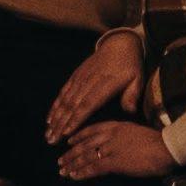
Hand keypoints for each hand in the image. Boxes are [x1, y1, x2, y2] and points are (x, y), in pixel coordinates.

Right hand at [42, 26, 142, 142]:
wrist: (119, 44)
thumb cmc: (130, 65)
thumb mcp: (137, 78)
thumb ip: (133, 95)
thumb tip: (129, 112)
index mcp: (105, 84)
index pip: (88, 104)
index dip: (76, 119)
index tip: (67, 133)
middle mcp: (89, 82)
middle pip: (72, 106)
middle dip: (61, 124)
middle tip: (52, 141)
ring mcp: (80, 79)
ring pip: (65, 101)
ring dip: (55, 118)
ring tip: (48, 134)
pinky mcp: (75, 76)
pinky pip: (63, 93)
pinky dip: (55, 106)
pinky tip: (49, 119)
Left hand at [54, 109, 176, 183]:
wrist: (166, 148)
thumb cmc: (158, 142)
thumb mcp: (137, 132)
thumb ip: (124, 137)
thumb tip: (117, 145)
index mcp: (117, 126)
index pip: (92, 129)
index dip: (79, 136)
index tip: (69, 141)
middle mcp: (111, 135)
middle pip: (85, 144)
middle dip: (71, 153)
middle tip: (60, 161)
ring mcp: (111, 148)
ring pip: (86, 156)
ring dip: (73, 164)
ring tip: (63, 171)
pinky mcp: (114, 162)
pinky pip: (94, 167)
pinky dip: (82, 172)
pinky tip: (74, 176)